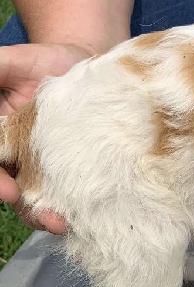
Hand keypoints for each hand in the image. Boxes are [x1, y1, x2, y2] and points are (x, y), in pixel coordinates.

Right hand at [0, 42, 92, 233]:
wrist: (90, 62)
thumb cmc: (46, 60)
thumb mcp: (14, 61)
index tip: (10, 190)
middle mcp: (17, 157)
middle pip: (10, 191)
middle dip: (26, 208)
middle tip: (46, 217)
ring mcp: (47, 167)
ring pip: (39, 201)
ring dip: (47, 217)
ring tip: (64, 225)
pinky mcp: (77, 172)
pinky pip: (71, 196)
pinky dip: (76, 209)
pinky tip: (87, 216)